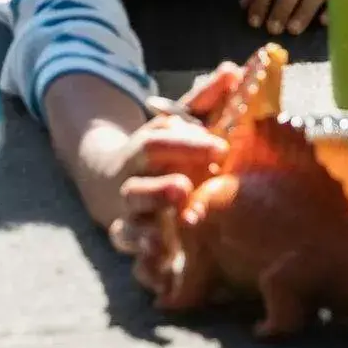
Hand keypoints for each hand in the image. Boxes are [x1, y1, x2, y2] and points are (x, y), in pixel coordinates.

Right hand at [104, 114, 228, 293]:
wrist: (115, 181)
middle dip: (157, 192)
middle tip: (183, 189)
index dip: (185, 145)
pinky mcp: (138, 253)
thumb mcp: (178, 125)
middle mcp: (131, 189)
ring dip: (144, 237)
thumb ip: (203, 101)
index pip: (156, 145)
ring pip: (128, 231)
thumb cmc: (163, 153)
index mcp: (141, 154)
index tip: (220, 148)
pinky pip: (135, 267)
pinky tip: (163, 278)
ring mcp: (131, 222)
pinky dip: (147, 273)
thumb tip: (232, 69)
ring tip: (162, 242)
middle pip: (136, 192)